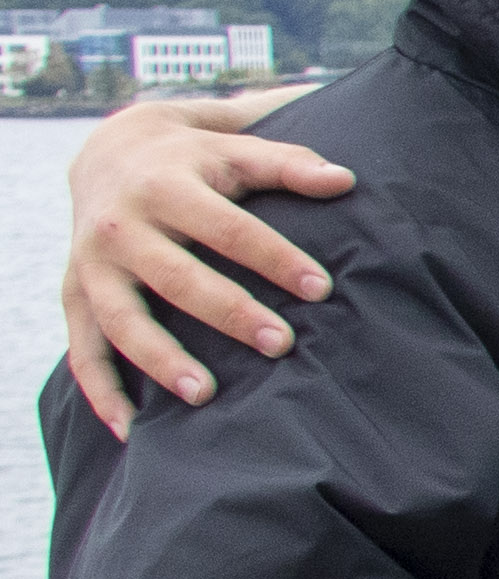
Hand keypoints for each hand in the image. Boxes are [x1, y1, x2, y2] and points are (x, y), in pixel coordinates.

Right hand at [58, 89, 347, 438]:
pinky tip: (131, 430)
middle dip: (228, 313)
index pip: (228, 228)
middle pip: (176, 277)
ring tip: (205, 395)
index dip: (275, 258)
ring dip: (159, 360)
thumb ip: (288, 164)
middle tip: (281, 345)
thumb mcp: (235, 148)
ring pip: (122, 319)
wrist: (108, 150)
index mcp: (166, 186)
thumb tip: (344, 180)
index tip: (321, 290)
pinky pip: (82, 350)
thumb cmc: (194, 158)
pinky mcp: (74, 295)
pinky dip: (101, 392)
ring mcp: (91, 266)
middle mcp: (120, 227)